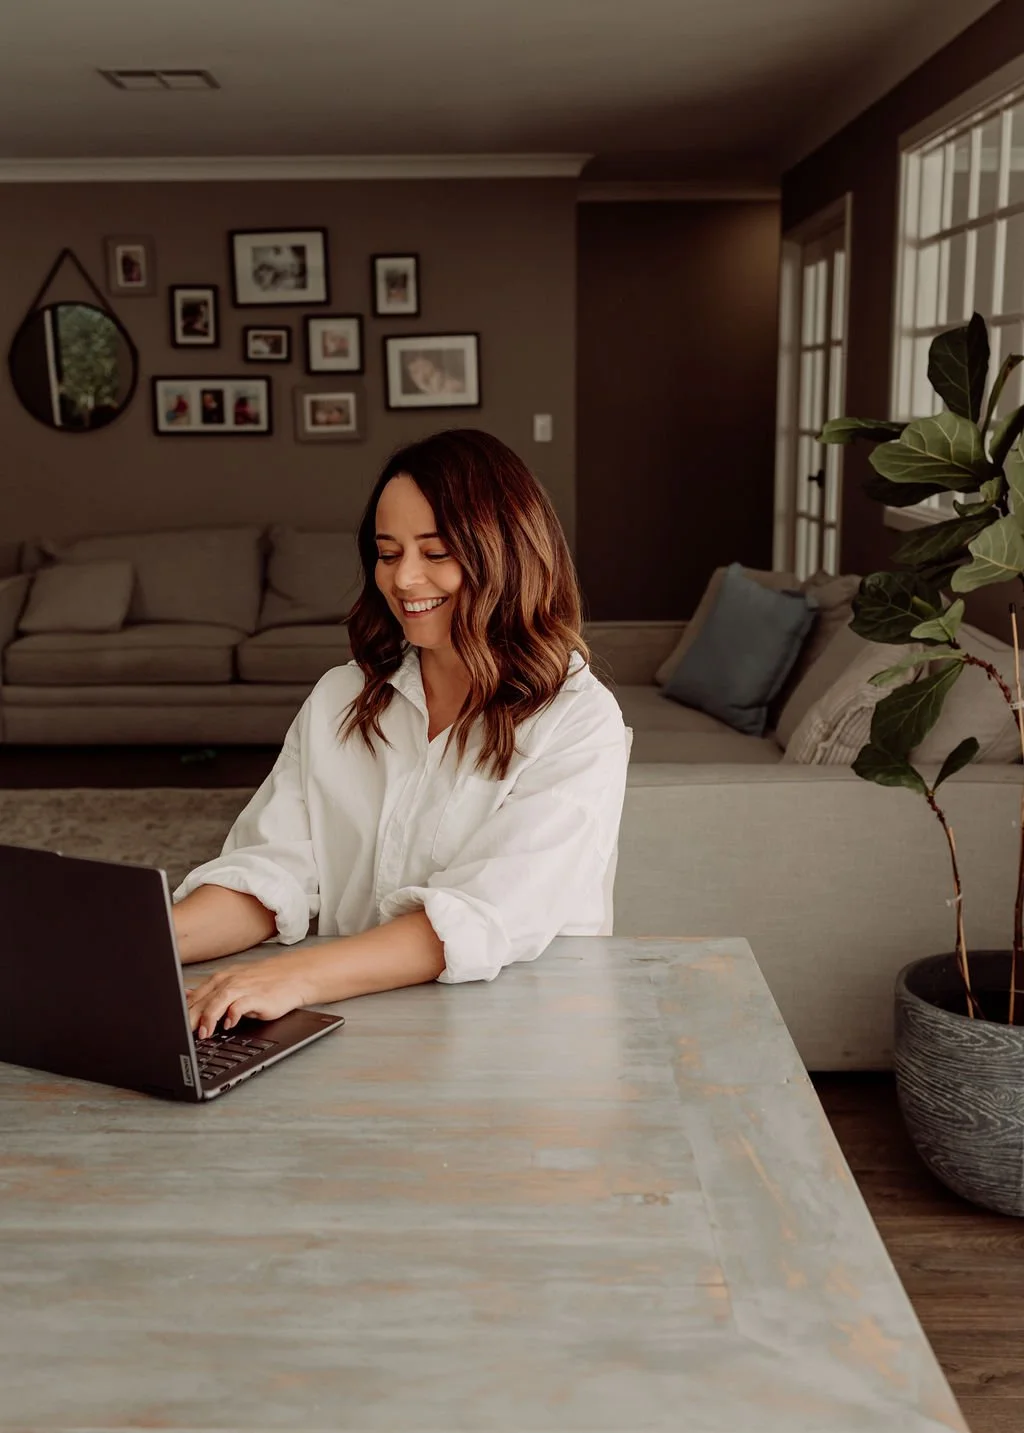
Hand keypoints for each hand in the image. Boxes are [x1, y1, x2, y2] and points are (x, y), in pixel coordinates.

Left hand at [185, 953, 316, 1037]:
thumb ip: (210, 992)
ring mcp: (242, 988)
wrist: (293, 975)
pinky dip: (232, 1015)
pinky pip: (240, 1005)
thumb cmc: (264, 982)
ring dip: (208, 1018)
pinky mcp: (257, 996)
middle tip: (179, 1035)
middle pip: (201, 1001)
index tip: (171, 1029)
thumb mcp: (233, 984)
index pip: (193, 998)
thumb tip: (185, 996)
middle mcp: (228, 982)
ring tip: (202, 1034)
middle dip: (188, 1019)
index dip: (181, 1014)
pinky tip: (228, 1024)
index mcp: (219, 980)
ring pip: (217, 1001)